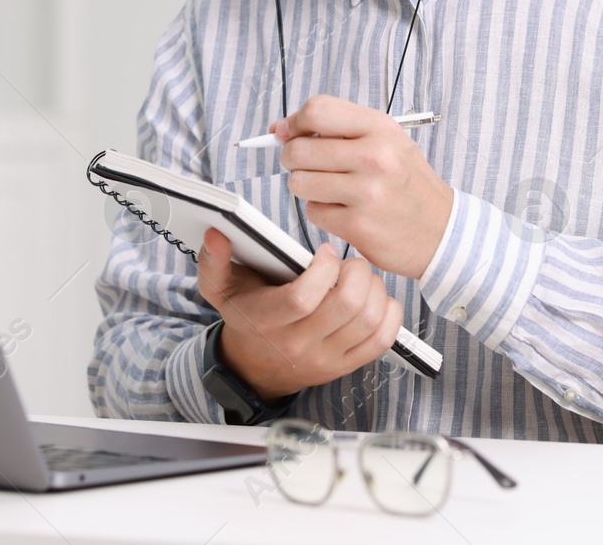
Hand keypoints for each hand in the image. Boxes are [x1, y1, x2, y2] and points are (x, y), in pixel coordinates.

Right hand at [194, 227, 403, 400]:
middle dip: (357, 273)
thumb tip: (215, 234)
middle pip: (346, 306)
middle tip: (350, 263)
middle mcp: (299, 343)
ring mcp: (326, 358)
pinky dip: (388, 314)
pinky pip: (382, 341)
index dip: (323, 269)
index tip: (325, 252)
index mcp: (268, 320)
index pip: (304, 298)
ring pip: (369, 320)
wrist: (255, 367)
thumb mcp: (220, 289)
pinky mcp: (346, 366)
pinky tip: (376, 299)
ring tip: (361, 278)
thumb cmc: (246, 317)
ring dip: (374, 289)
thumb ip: (214, 261)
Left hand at [271, 95, 453, 278]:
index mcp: (380, 128)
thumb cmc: (407, 183)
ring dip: (306, 188)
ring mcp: (367, 192)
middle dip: (293, 159)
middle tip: (309, 167)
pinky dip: (321, 212)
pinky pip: (313, 211)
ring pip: (299, 182)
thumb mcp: (386, 142)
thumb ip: (338, 129)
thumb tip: (280, 128)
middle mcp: (375, 156)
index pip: (317, 110)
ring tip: (331, 190)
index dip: (294, 122)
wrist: (441, 231)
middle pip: (299, 149)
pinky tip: (344, 211)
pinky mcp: (358, 225)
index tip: (288, 133)